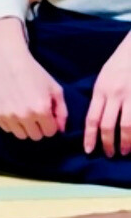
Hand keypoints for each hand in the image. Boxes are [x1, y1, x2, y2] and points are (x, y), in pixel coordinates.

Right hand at [0, 23, 67, 139]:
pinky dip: (12, 124)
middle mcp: (24, 115)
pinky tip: (13, 110)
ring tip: (24, 114)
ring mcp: (8, 115)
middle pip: (36, 136)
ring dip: (24, 127)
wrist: (8, 59)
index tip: (47, 116)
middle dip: (38, 127)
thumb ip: (62, 111)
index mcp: (41, 109)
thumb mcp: (55, 88)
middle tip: (35, 115)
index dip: (50, 124)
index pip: (50, 132)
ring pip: (21, 135)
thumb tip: (61, 129)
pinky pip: (7, 129)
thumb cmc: (34, 72)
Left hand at [84, 34, 130, 158]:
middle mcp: (115, 94)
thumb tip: (95, 120)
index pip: (92, 119)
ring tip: (125, 151)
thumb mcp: (104, 78)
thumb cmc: (120, 63)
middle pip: (108, 126)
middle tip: (109, 154)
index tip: (89, 150)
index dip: (90, 137)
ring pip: (127, 126)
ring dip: (126, 143)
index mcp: (101, 90)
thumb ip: (100, 98)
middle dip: (108, 144)